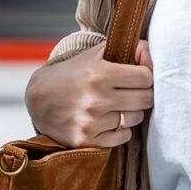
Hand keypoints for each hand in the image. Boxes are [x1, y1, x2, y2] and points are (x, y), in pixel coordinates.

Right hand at [26, 41, 153, 148]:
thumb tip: (152, 54)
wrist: (38, 99)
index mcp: (99, 74)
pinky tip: (108, 120)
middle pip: (145, 99)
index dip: (145, 76)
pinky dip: (120, 130)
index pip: (146, 77)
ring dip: (130, 112)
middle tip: (131, 92)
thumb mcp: (94, 55)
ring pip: (135, 119)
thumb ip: (127, 49)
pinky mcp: (87, 140)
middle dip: (142, 94)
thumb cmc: (71, 74)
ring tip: (117, 105)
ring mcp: (91, 122)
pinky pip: (123, 137)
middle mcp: (96, 99)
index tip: (137, 76)